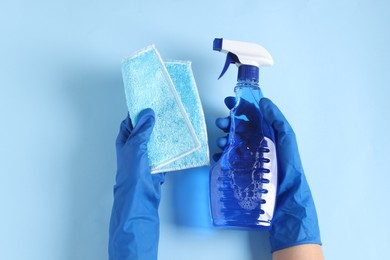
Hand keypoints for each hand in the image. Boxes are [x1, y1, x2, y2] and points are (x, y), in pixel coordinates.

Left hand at [109, 109, 164, 259]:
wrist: (139, 195)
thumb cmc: (132, 171)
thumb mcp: (136, 145)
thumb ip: (143, 129)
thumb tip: (148, 113)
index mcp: (125, 141)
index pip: (130, 122)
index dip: (138, 112)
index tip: (149, 101)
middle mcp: (134, 147)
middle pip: (144, 130)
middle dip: (153, 121)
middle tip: (164, 109)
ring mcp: (146, 156)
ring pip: (155, 141)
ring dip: (163, 134)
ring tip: (173, 121)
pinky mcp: (156, 164)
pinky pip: (164, 153)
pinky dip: (169, 147)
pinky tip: (177, 140)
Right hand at [214, 97, 320, 251]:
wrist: (285, 196)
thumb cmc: (288, 166)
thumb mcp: (287, 139)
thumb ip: (276, 119)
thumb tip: (263, 101)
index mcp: (266, 133)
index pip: (251, 116)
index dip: (239, 107)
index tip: (228, 102)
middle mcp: (256, 143)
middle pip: (237, 128)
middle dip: (226, 122)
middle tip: (220, 123)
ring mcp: (247, 156)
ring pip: (230, 142)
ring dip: (222, 138)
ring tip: (221, 142)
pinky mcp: (241, 170)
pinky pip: (227, 159)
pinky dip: (220, 155)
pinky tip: (218, 156)